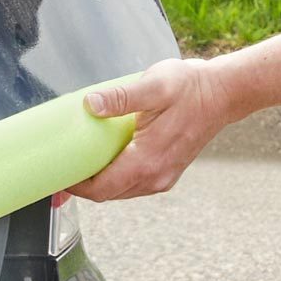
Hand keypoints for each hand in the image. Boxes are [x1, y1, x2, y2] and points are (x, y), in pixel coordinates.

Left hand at [69, 58, 241, 201]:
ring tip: (81, 163)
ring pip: (120, 191)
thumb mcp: (153, 86)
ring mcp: (163, 177)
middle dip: (83, 186)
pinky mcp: (167, 172)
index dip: (75, 186)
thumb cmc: (191, 88)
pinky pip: (133, 183)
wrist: (223, 93)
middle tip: (62, 169)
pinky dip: (116, 176)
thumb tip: (90, 104)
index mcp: (147, 162)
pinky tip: (107, 159)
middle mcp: (155, 177)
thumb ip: (120, 97)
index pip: (100, 189)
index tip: (57, 175)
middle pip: (107, 194)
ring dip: (100, 181)